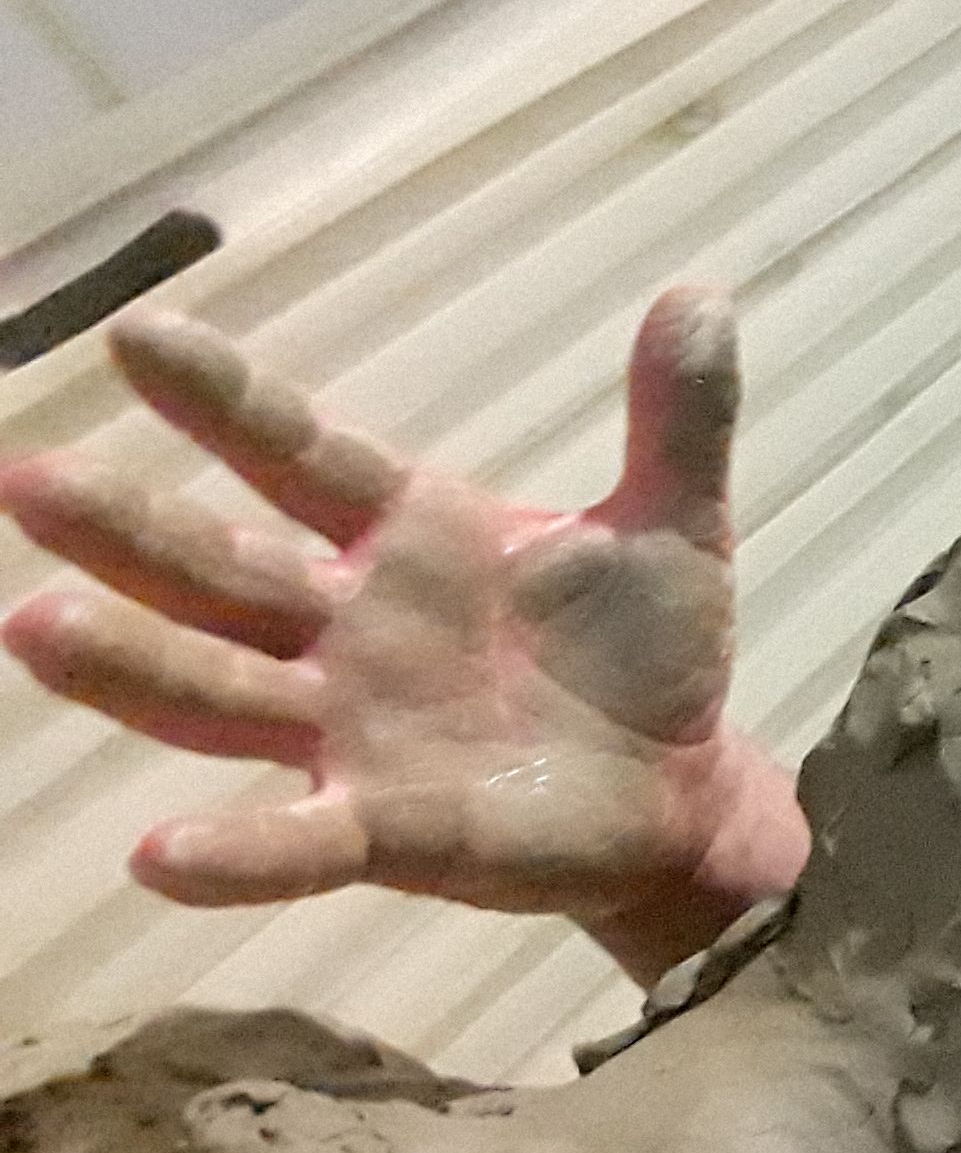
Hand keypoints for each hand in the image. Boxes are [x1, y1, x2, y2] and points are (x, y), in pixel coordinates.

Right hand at [0, 289, 806, 983]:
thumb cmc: (648, 655)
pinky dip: (238, 850)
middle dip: (130, 529)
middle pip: (221, 569)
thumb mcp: (673, 528)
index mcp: (411, 535)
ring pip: (220, 692)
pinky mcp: (394, 831)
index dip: (227, 403)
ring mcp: (358, 732)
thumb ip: (678, 423)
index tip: (138, 335)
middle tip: (27, 478)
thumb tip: (702, 295)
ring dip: (132, 667)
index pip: (300, 455)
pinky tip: (159, 857)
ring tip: (37, 626)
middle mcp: (352, 628)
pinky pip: (303, 840)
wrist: (683, 792)